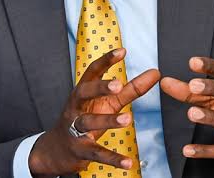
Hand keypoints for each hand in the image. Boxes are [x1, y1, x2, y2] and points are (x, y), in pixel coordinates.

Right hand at [28, 48, 159, 177]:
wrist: (57, 148)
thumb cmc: (85, 117)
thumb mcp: (108, 101)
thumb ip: (132, 88)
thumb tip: (155, 73)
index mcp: (84, 91)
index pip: (93, 71)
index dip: (106, 61)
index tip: (122, 51)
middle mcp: (77, 106)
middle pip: (84, 92)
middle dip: (99, 88)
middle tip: (117, 85)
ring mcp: (76, 128)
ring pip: (88, 122)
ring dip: (107, 121)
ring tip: (127, 120)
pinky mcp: (79, 149)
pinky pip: (96, 152)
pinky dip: (112, 158)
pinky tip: (127, 162)